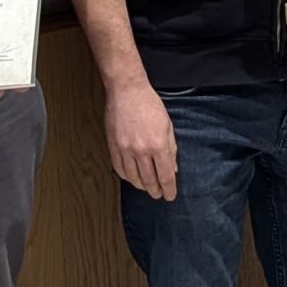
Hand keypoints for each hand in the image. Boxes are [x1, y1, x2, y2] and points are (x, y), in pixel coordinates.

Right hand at [105, 78, 176, 199]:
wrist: (127, 91)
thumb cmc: (150, 105)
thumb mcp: (167, 126)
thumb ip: (171, 149)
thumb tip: (173, 168)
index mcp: (158, 145)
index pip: (165, 176)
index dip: (169, 189)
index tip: (170, 196)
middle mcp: (141, 150)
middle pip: (149, 180)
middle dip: (156, 191)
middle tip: (158, 195)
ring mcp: (125, 149)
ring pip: (133, 177)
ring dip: (141, 186)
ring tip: (146, 187)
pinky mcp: (113, 146)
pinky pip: (119, 168)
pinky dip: (126, 177)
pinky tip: (131, 177)